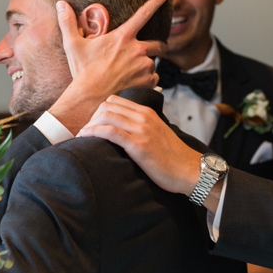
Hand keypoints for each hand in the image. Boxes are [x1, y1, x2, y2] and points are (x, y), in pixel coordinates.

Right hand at [46, 0, 168, 133]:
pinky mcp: (147, 81)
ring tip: (130, 73)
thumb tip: (61, 4)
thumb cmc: (83, 71)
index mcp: (123, 37)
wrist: (90, 97)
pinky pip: (154, 79)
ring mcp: (144, 66)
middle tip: (144, 53)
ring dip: (146, 66)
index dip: (156, 0)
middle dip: (155, 47)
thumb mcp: (73, 45)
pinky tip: (134, 83)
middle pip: (158, 44)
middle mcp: (138, 50)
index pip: (144, 13)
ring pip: (153, 63)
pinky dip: (147, 81)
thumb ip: (68, 22)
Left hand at [77, 95, 205, 200]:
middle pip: (107, 106)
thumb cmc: (174, 158)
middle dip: (92, 117)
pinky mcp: (139, 145)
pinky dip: (93, 132)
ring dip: (89, 125)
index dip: (100, 111)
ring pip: (106, 115)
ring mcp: (141, 130)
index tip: (93, 124)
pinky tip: (85, 138)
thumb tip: (124, 131)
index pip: (115, 101)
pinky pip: (110, 132)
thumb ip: (143, 128)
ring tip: (83, 136)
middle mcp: (144, 117)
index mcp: (148, 113)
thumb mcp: (159, 134)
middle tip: (86, 131)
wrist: (190, 171)